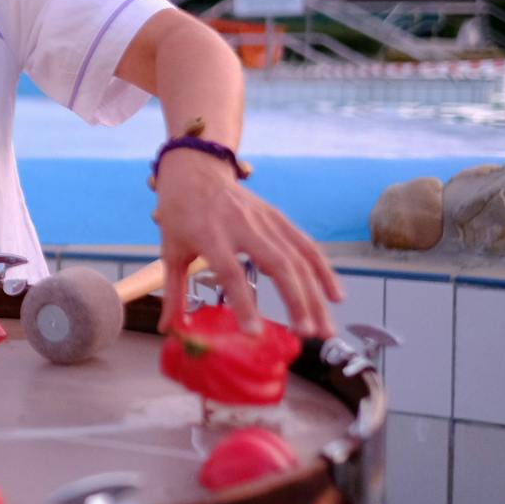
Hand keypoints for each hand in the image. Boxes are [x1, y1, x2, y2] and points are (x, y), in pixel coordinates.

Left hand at [152, 149, 340, 337]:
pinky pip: (307, 245)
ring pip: (298, 258)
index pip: (231, 272)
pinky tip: (335, 296)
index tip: (254, 333)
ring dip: (315, 295)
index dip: (244, 303)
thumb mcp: (170, 250)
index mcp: (210, 235)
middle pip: (278, 264)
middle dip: (296, 301)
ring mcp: (265, 220)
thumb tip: (169, 330)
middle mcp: (242, 225)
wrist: (196, 169)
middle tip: (304, 335)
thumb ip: (173, 291)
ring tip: (323, 329)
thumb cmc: (180, 213)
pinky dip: (323, 271)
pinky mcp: (279, 217)